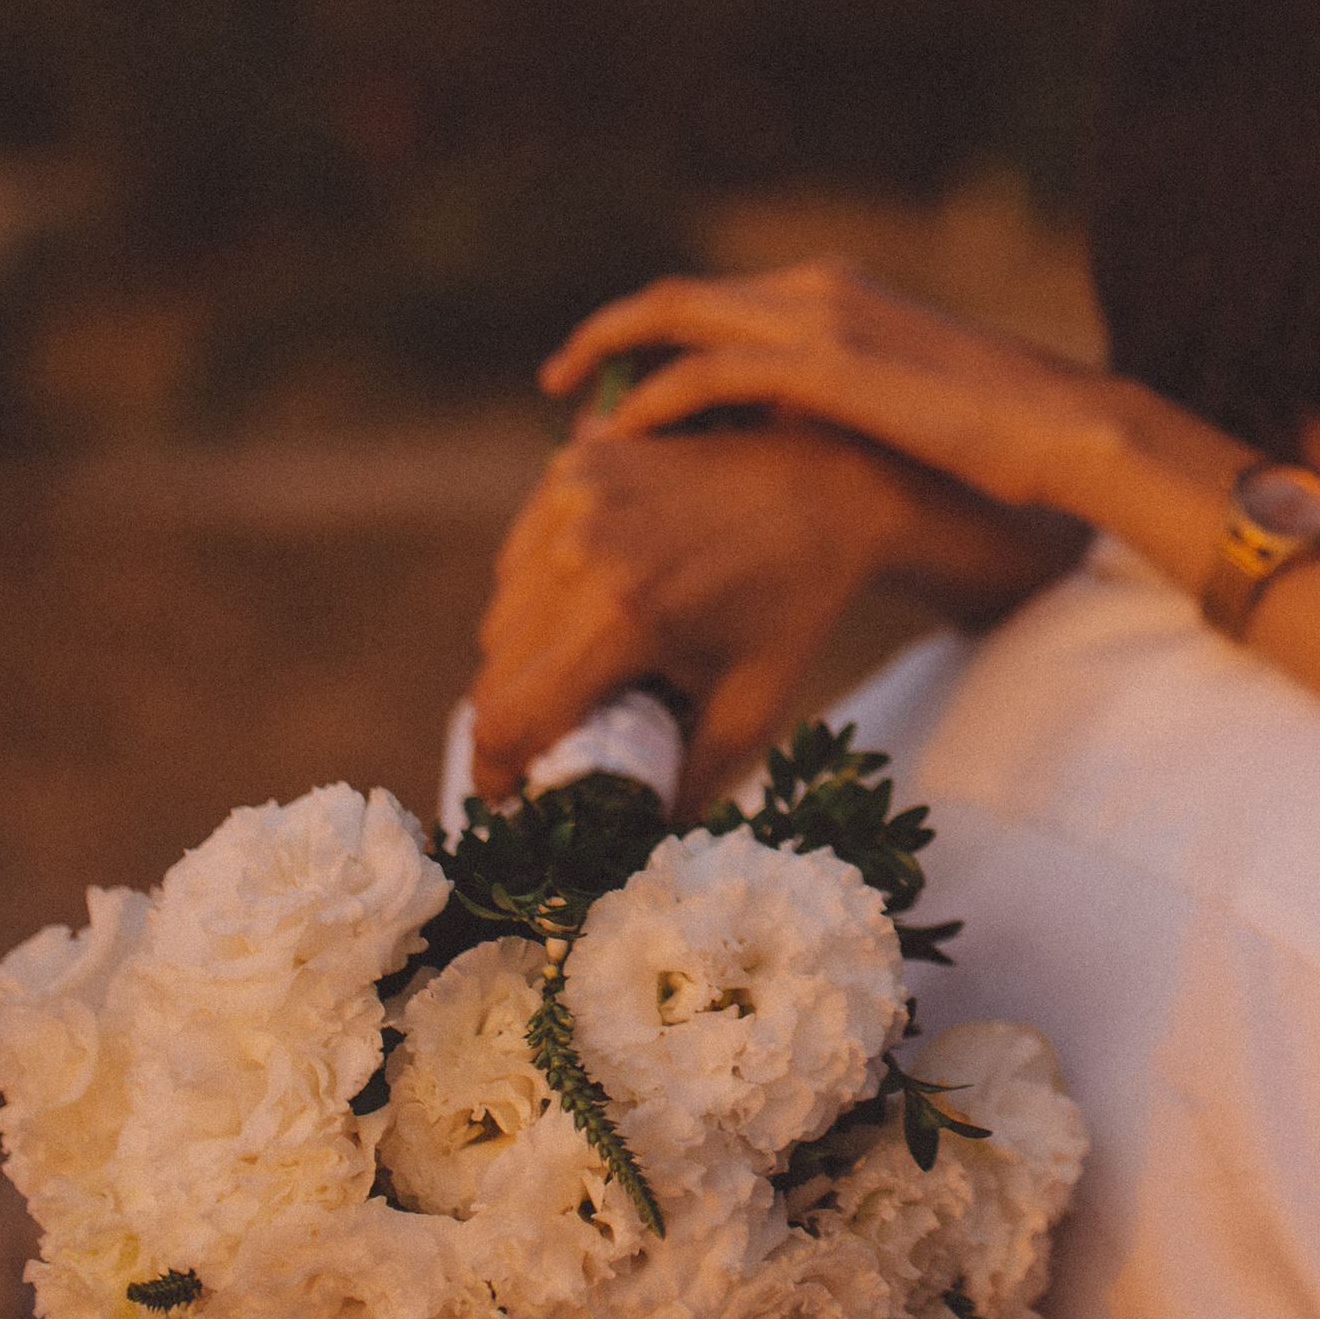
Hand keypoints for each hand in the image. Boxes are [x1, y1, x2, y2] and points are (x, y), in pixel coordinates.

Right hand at [470, 421, 1072, 810]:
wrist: (825, 488)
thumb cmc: (793, 608)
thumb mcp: (753, 712)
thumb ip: (687, 787)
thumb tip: (630, 850)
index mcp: (625, 617)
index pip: (507, 718)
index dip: (493, 774)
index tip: (507, 801)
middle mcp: (584, 552)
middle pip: (494, 672)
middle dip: (518, 720)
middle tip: (560, 743)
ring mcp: (574, 500)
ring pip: (499, 616)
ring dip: (525, 657)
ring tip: (590, 670)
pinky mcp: (574, 468)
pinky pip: (518, 558)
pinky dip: (537, 595)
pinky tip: (594, 604)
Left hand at [539, 260, 1121, 517]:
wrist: (1064, 428)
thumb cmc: (996, 438)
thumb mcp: (898, 409)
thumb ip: (834, 407)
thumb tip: (780, 449)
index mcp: (834, 292)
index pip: (715, 301)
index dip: (650, 340)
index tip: (609, 390)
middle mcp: (815, 288)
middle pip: (676, 298)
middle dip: (606, 338)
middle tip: (556, 387)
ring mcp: (817, 317)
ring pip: (674, 318)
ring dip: (609, 363)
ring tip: (568, 421)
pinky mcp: (822, 362)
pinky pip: (705, 371)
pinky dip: (654, 399)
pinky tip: (624, 440)